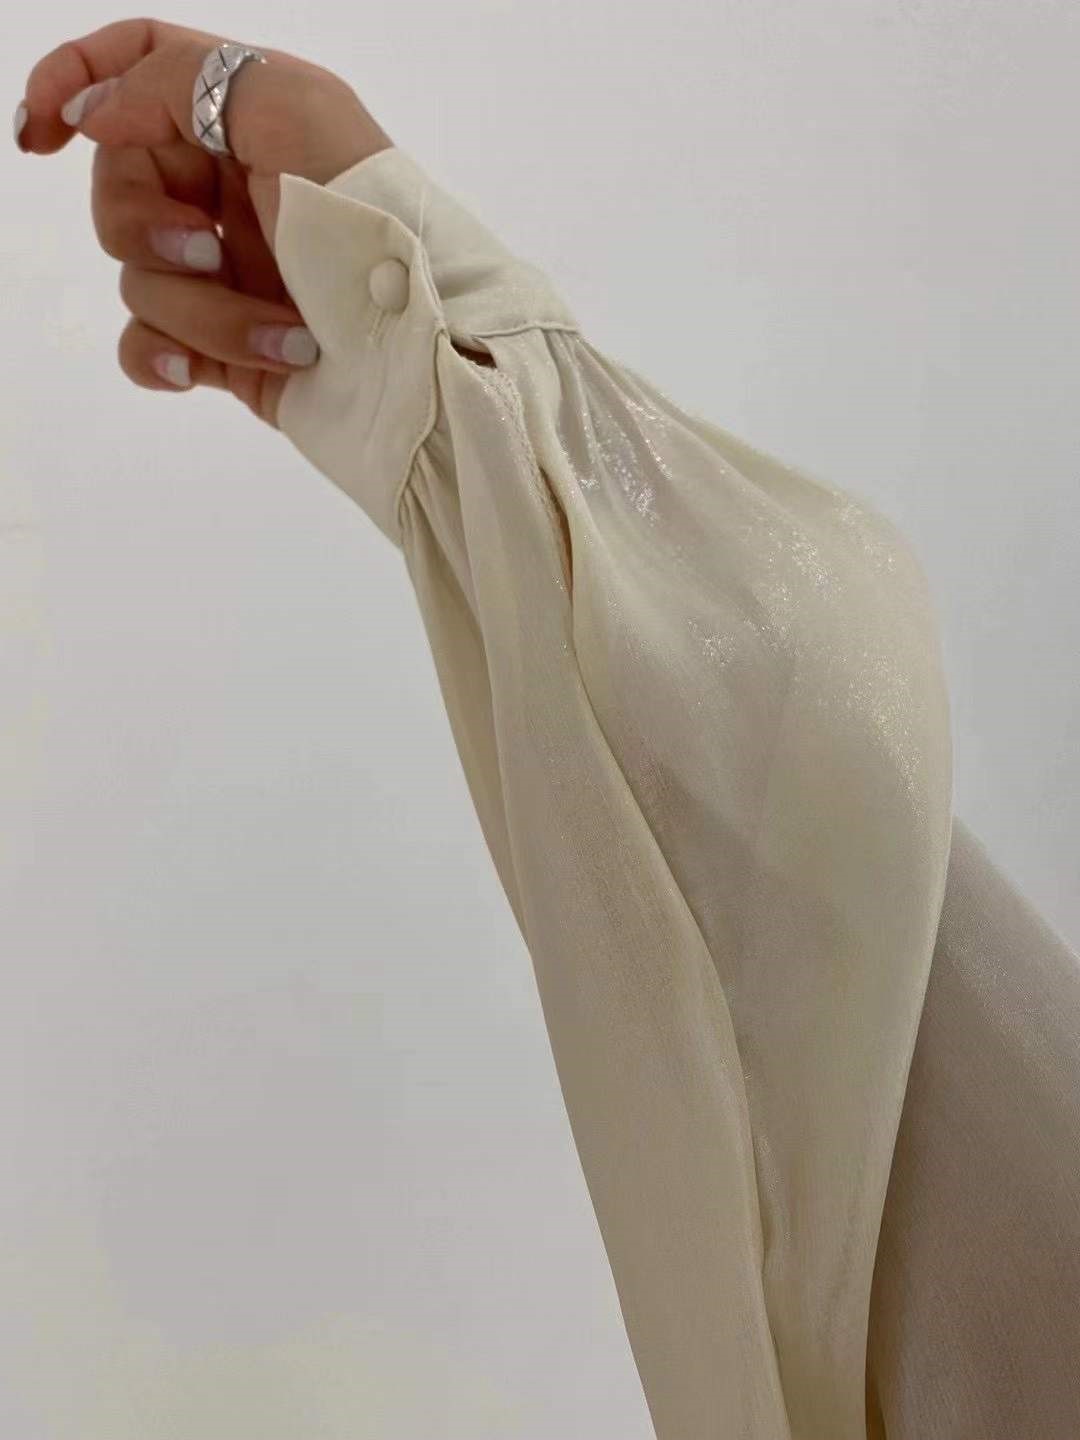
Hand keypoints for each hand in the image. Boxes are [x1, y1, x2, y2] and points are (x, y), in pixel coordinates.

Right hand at [15, 18, 391, 426]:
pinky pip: (146, 346)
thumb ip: (178, 84)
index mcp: (245, 121)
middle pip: (117, 187)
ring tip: (287, 336)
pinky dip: (161, 358)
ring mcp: (224, 273)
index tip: (38, 133)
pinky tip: (196, 372)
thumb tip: (91, 115)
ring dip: (204, 314)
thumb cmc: (378, 225)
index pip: (136, 69)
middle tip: (208, 251)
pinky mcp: (226, 349)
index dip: (72, 82)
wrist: (428, 357)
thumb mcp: (293, 113)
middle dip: (146, 227)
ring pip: (139, 280)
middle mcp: (228, 192)